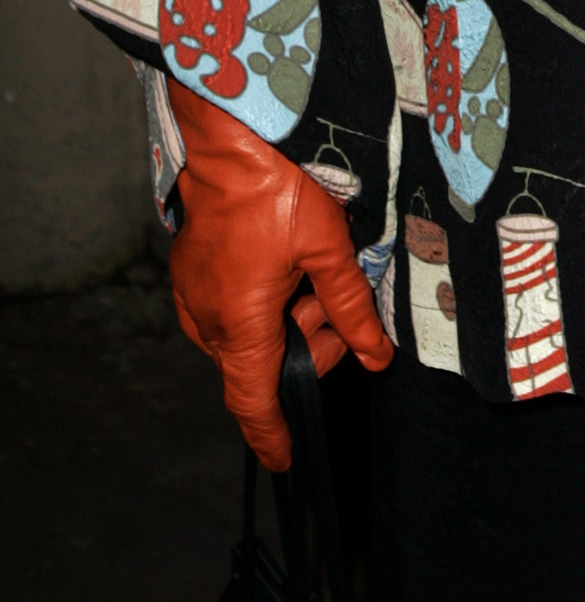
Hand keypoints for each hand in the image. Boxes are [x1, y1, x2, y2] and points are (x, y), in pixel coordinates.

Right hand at [167, 80, 393, 468]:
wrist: (230, 141)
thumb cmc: (275, 189)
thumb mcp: (329, 250)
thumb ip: (352, 310)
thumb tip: (375, 357)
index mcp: (240, 326)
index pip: (254, 402)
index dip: (272, 435)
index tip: (285, 460)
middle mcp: (208, 321)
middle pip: (263, 363)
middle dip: (308, 346)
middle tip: (341, 310)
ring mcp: (194, 297)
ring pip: (250, 334)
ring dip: (288, 319)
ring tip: (315, 272)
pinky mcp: (191, 274)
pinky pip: (232, 309)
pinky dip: (265, 302)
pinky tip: (288, 264)